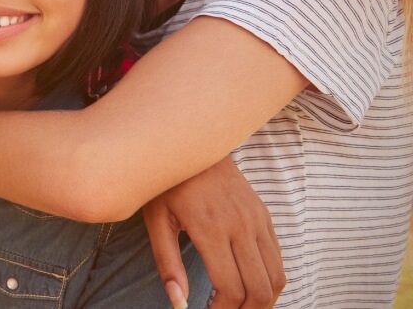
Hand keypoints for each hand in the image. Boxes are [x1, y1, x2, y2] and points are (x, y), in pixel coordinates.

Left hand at [144, 156, 283, 308]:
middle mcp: (241, 225)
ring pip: (276, 276)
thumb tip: (178, 302)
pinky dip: (269, 278)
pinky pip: (277, 256)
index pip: (231, 287)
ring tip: (239, 305)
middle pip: (260, 289)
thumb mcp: (156, 221)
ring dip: (263, 299)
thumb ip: (168, 264)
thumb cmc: (167, 182)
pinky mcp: (264, 214)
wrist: (190, 141)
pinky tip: (248, 283)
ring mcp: (257, 219)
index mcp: (211, 228)